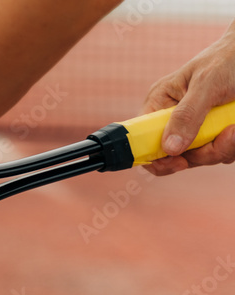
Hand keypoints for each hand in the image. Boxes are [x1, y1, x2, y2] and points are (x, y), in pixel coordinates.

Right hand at [143, 21, 234, 175]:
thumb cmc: (227, 59)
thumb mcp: (206, 84)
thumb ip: (187, 115)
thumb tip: (169, 148)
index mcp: (160, 103)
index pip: (143, 139)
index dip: (155, 157)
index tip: (178, 162)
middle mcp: (172, 118)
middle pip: (173, 156)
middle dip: (201, 153)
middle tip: (226, 138)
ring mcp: (193, 128)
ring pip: (198, 157)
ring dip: (220, 149)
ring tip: (234, 129)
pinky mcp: (212, 133)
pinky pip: (216, 152)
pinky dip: (229, 146)